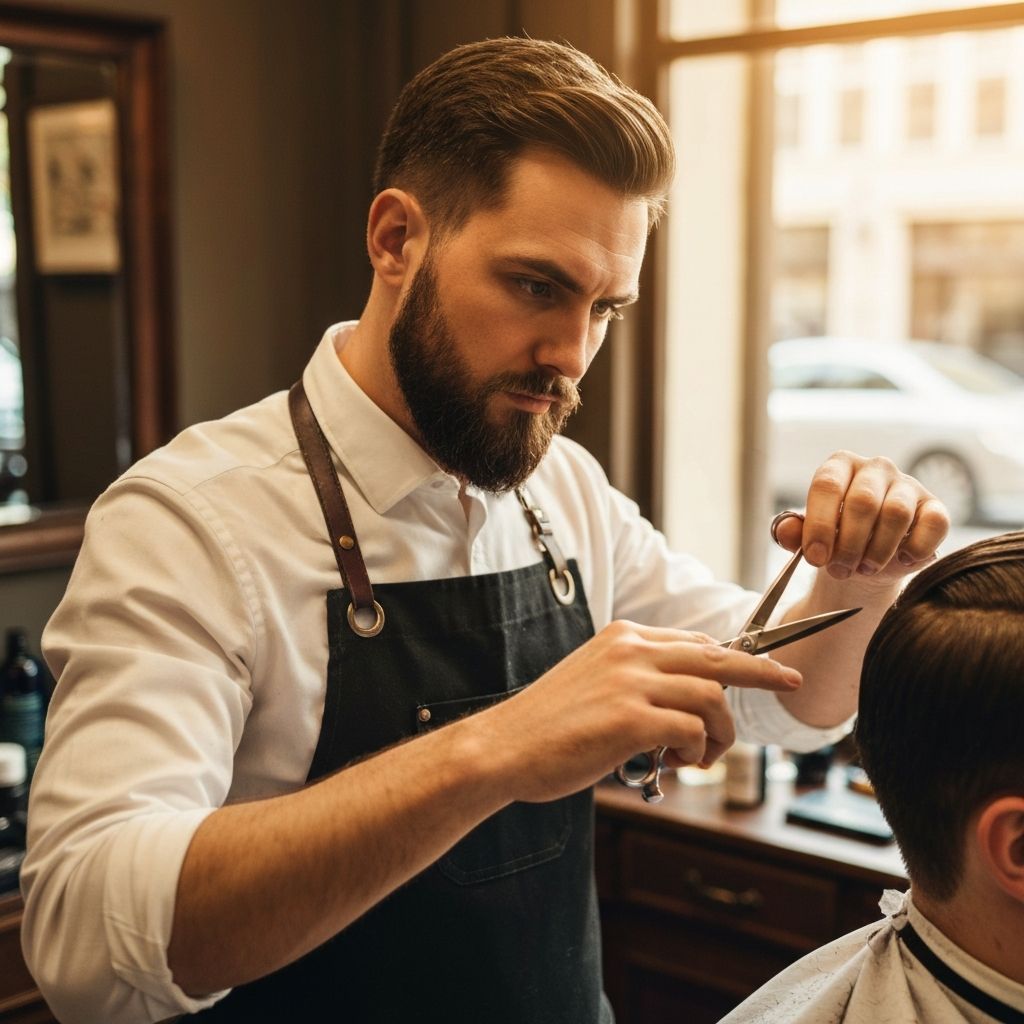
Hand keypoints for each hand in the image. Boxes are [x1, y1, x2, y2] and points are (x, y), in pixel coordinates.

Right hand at [479, 621, 800, 803]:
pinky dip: (697, 750)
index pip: (695, 641)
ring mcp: (630, 682)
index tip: (761, 667)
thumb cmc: (546, 726)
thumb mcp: (594, 682)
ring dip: (719, 732)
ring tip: (698, 756)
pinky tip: (677, 761)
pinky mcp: (630, 718)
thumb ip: (638, 681)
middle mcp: (630, 650)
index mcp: (622, 637)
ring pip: (712, 696)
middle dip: (762, 669)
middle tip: (790, 681)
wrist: (503, 747)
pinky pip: (691, 729)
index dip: (735, 656)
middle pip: (717, 654)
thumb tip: (688, 704)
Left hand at [774, 450, 949, 581]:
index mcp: (839, 466)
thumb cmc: (834, 539)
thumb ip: (793, 533)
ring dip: (878, 549)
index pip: (827, 485)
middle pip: (862, 502)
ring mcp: (907, 484)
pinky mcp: (934, 506)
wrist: (864, 559)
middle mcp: (875, 468)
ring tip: (865, 568)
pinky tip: (901, 561)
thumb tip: (785, 530)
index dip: (820, 524)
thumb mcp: (808, 537)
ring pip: (896, 513)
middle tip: (839, 570)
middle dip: (849, 543)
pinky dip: (916, 547)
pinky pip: (934, 522)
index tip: (816, 557)